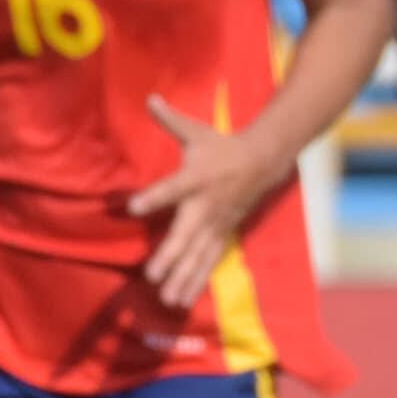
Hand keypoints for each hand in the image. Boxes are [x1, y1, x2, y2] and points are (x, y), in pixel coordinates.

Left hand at [126, 94, 290, 308]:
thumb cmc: (222, 146)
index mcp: (196, 178)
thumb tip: (149, 97)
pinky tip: (182, 300)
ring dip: (183, 278)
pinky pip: (207, 262)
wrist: (264, 162)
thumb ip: (171, 119)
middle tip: (152, 276)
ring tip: (167, 299)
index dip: (153, 198)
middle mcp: (206, 206)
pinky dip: (195, 281)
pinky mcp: (222, 234)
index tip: (132, 208)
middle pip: (186, 234)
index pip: (172, 188)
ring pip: (198, 255)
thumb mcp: (197, 131)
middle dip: (170, 256)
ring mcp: (216, 224)